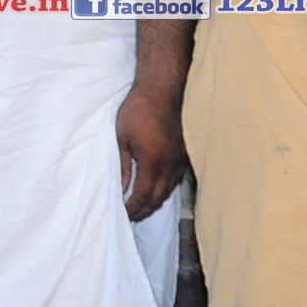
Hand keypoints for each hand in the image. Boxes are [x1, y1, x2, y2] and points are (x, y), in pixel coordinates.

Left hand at [114, 85, 185, 220]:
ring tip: (140, 206)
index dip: (133, 207)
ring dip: (154, 201)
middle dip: (144, 210)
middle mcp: (170, 165)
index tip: (123, 213)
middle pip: (158, 198)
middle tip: (130, 215)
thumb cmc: (137, 110)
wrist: (162, 90)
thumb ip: (122, 165)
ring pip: (168, 190)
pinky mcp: (184, 154)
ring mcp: (180, 160)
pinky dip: (164, 189)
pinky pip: (175, 179)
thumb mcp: (121, 137)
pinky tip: (154, 189)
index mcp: (153, 161)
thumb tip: (122, 187)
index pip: (144, 195)